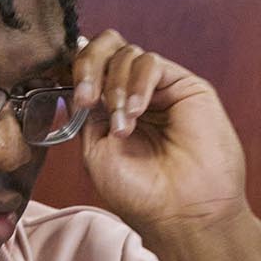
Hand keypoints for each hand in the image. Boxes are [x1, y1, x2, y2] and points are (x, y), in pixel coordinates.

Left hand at [73, 31, 260, 260]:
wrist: (180, 213)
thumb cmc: (140, 194)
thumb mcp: (95, 151)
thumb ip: (86, 112)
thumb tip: (76, 79)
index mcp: (111, 109)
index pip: (90, 67)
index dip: (76, 71)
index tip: (74, 98)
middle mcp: (135, 94)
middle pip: (106, 48)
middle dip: (89, 67)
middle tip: (87, 99)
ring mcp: (160, 89)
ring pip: (127, 53)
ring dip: (115, 87)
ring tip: (123, 126)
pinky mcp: (185, 87)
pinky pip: (152, 62)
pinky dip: (137, 83)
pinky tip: (136, 112)